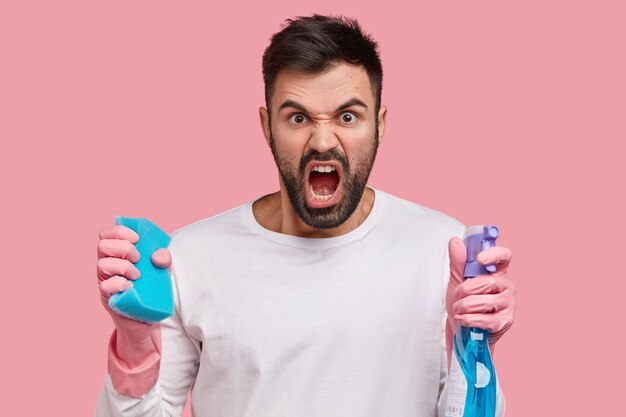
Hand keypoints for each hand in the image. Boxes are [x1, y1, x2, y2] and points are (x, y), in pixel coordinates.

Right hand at [96, 224, 171, 396]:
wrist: (149, 318)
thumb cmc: (151, 289)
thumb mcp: (162, 271)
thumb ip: (164, 260)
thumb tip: (159, 255)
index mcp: (117, 254)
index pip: (107, 234)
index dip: (120, 231)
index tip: (137, 238)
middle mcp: (107, 265)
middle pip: (102, 245)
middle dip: (123, 247)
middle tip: (138, 257)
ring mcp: (105, 281)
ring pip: (102, 264)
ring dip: (123, 266)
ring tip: (137, 275)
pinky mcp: (108, 298)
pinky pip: (105, 286)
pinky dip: (119, 283)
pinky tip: (130, 286)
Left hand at [445, 237, 515, 365]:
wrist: (461, 328)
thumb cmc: (462, 302)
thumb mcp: (457, 280)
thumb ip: (458, 262)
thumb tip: (455, 241)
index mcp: (497, 272)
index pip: (504, 256)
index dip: (494, 255)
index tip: (479, 260)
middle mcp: (507, 286)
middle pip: (488, 282)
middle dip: (466, 290)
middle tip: (458, 296)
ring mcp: (508, 304)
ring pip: (485, 301)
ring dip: (465, 306)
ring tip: (459, 309)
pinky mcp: (505, 322)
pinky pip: (485, 319)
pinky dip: (468, 319)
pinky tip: (463, 319)